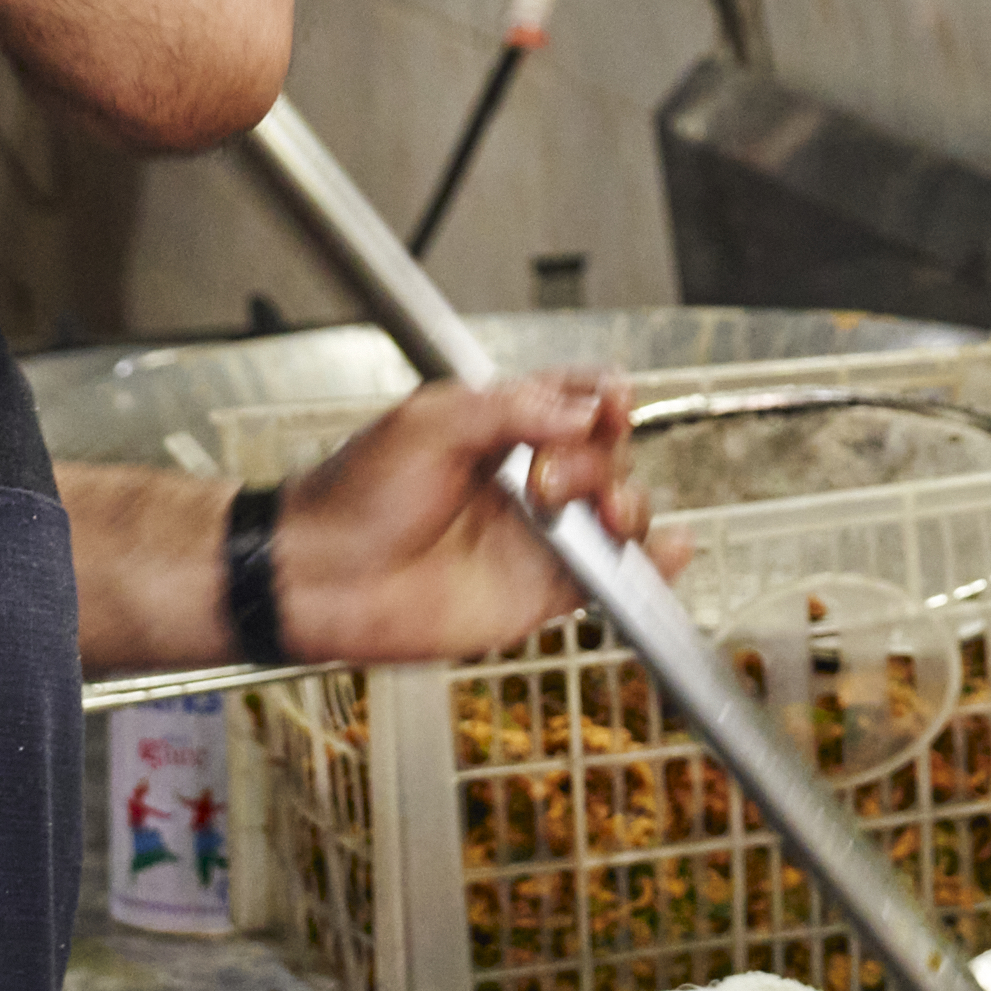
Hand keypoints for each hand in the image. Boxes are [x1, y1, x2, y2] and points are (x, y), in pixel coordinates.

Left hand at [269, 374, 644, 666]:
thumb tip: (582, 410)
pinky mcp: (539, 592)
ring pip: (618, 513)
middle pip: (609, 455)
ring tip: (599, 515)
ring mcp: (537, 536)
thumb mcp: (431, 423)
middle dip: (600, 460)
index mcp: (501, 426)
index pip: (578, 400)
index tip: (606, 404)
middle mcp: (526, 479)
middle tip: (548, 480)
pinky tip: (669, 552)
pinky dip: (651, 566)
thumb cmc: (355, 494)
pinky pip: (609, 579)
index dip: (603, 398)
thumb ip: (513, 409)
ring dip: (628, 505)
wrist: (321, 574)